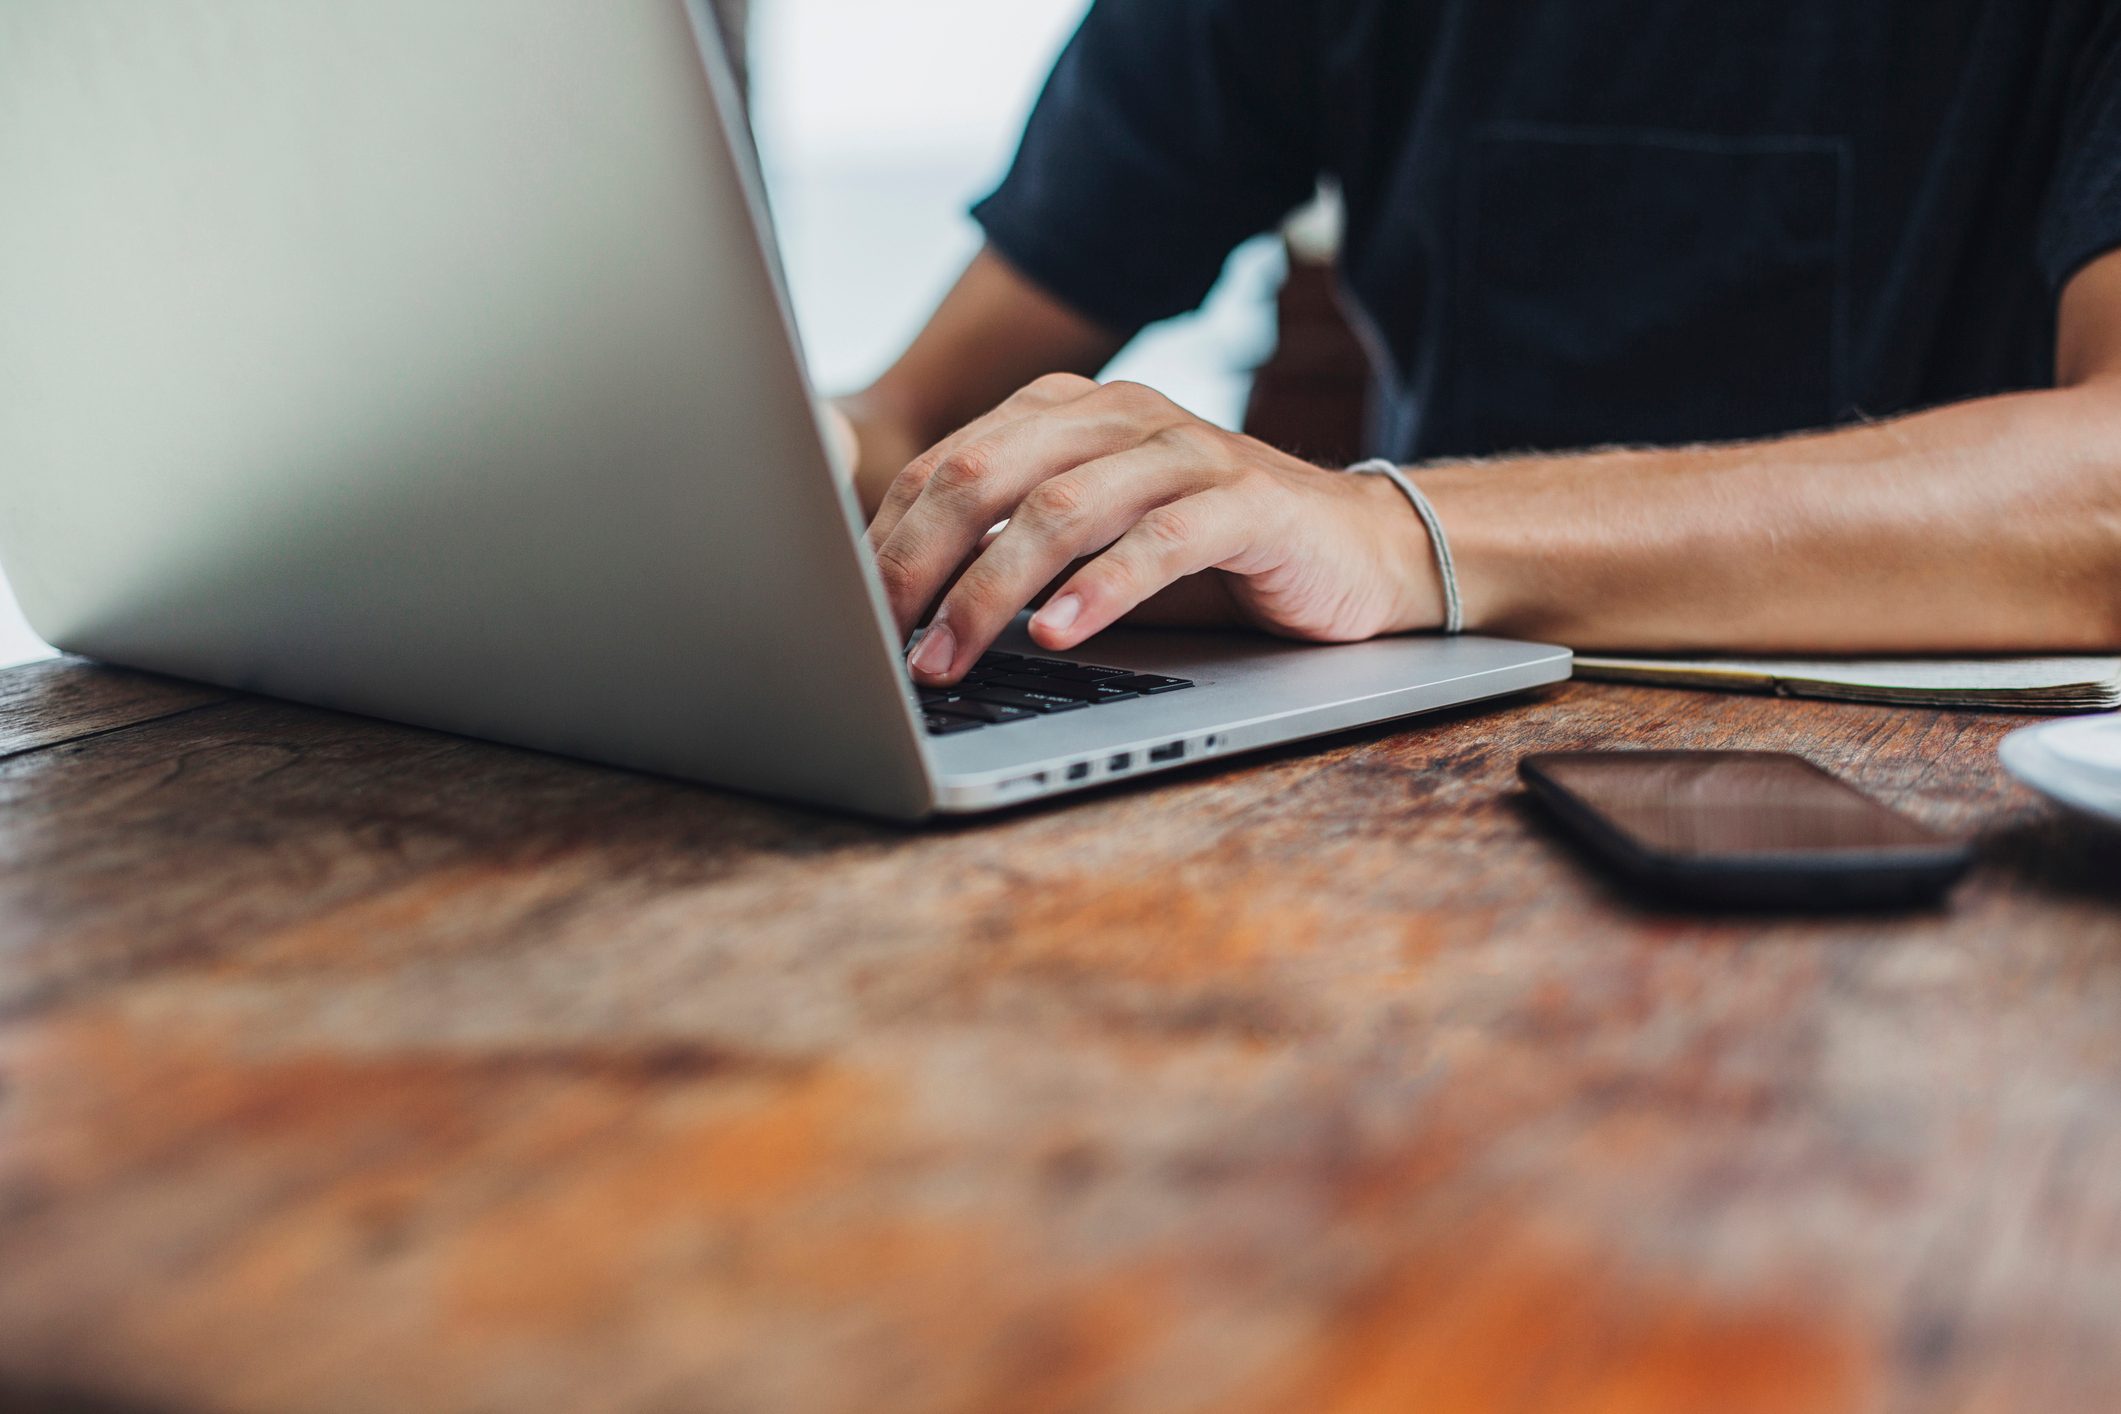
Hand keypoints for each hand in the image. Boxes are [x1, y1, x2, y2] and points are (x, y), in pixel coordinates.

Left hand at [865, 374, 1444, 683]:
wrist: (1356, 551)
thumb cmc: (1207, 555)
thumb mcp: (1094, 541)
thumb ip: (1010, 544)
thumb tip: (893, 604)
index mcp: (1066, 410)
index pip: (947, 464)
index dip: (886, 538)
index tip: (843, 611)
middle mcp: (1119, 414)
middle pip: (985, 472)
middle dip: (918, 560)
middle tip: (876, 635)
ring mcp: (1184, 450)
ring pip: (1061, 508)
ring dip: (990, 591)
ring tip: (948, 656)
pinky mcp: (1246, 500)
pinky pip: (1159, 540)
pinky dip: (1099, 589)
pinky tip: (1057, 634)